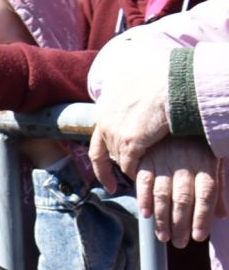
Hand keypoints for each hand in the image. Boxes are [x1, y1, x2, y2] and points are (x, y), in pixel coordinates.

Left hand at [90, 76, 175, 192]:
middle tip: (138, 168)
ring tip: (148, 168)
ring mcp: (116, 133)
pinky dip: (136, 171)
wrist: (172, 84)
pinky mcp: (129, 141)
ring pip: (121, 161)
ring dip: (133, 167)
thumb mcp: (135, 98)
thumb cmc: (161, 88)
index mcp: (105, 114)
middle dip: (124, 163)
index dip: (102, 168)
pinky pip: (129, 165)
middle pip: (112, 154)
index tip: (109, 184)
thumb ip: (128, 111)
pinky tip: (146, 172)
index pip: (97, 148)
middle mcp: (106, 124)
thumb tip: (132, 120)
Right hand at [134, 138, 224, 247]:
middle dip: (181, 224)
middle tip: (180, 243)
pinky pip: (143, 183)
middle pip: (183, 199)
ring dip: (162, 219)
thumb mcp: (215, 162)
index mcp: (206, 163)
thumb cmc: (199, 145)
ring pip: (163, 194)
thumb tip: (222, 215)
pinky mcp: (146, 160)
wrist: (177, 116)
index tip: (199, 237)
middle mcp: (185, 164)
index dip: (202, 217)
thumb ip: (219, 188)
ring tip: (163, 237)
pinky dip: (144, 200)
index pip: (206, 194)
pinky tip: (147, 215)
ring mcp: (164, 162)